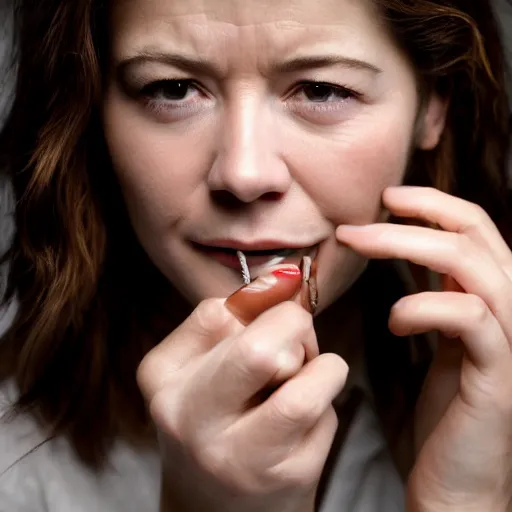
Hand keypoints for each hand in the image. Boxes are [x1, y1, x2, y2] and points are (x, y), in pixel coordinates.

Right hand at [137, 267, 347, 511]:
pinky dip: (326, 401)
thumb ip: (234, 320)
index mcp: (162, 378)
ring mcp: (238, 456)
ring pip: (308, 383)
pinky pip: (325, 413)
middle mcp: (189, 419)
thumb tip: (287, 276)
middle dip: (295, 326)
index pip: (218, 312)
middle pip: (260, 348)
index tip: (273, 307)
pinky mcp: (287, 479)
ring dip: (322, 367)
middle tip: (298, 336)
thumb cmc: (213, 420)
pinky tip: (305, 418)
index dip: (262, 301)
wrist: (215, 507)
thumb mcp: (201, 367)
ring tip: (307, 378)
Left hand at [336, 186, 511, 511]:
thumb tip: (400, 247)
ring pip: (471, 265)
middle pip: (473, 234)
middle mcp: (510, 309)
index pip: (474, 227)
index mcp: (492, 297)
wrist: (462, 481)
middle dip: (410, 217)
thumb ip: (433, 292)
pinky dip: (423, 306)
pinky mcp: (500, 375)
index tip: (385, 197)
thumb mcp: (438, 338)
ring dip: (407, 246)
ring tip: (360, 249)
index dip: (432, 203)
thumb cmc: (446, 408)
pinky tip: (394, 320)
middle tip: (353, 225)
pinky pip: (469, 317)